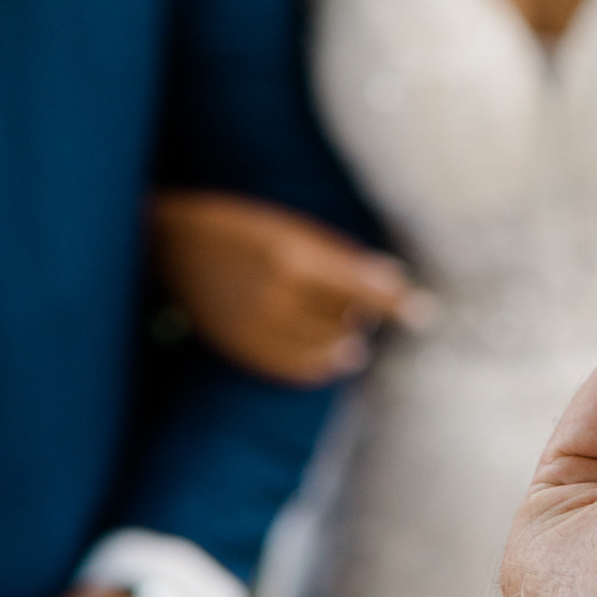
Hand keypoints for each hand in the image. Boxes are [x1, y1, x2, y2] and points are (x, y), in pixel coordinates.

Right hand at [151, 191, 422, 384]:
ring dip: (345, 337)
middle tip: (367, 303)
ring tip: (348, 326)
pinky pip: (297, 369)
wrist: (173, 248)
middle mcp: (278, 298)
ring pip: (326, 348)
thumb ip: (340, 256)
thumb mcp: (291, 227)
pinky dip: (321, 364)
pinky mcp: (244, 350)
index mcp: (293, 258)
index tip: (423, 312)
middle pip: (347, 320)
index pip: (362, 289)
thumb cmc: (239, 226)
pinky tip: (332, 353)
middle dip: (364, 313)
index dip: (397, 303)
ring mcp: (258, 329)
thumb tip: (393, 279)